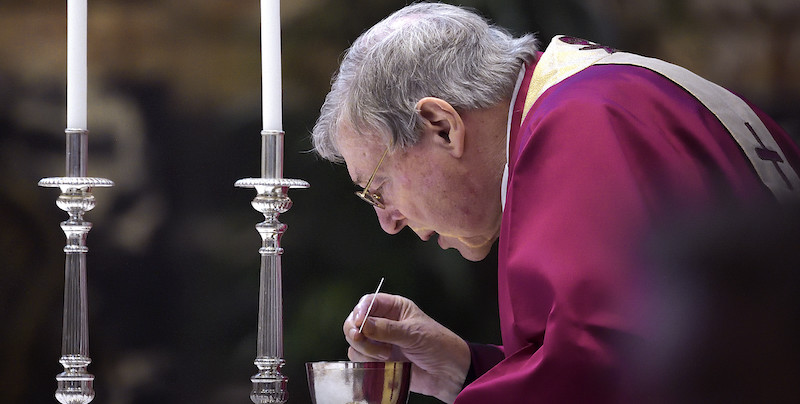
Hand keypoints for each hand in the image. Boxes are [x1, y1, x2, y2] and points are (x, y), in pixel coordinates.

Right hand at [343, 293, 469, 403]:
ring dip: (364, 349)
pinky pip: (360, 359)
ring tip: (386, 356)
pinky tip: (384, 363)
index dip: (359, 311)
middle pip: (354, 321)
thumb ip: (387, 329)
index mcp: (395, 308)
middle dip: (356, 331)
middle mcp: (384, 323)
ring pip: (355, 342)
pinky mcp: (379, 360)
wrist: (449, 373)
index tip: (359, 323)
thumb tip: (363, 325)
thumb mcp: (414, 333)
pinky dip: (365, 361)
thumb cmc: (438, 345)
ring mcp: (380, 342)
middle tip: (361, 339)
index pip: (368, 302)